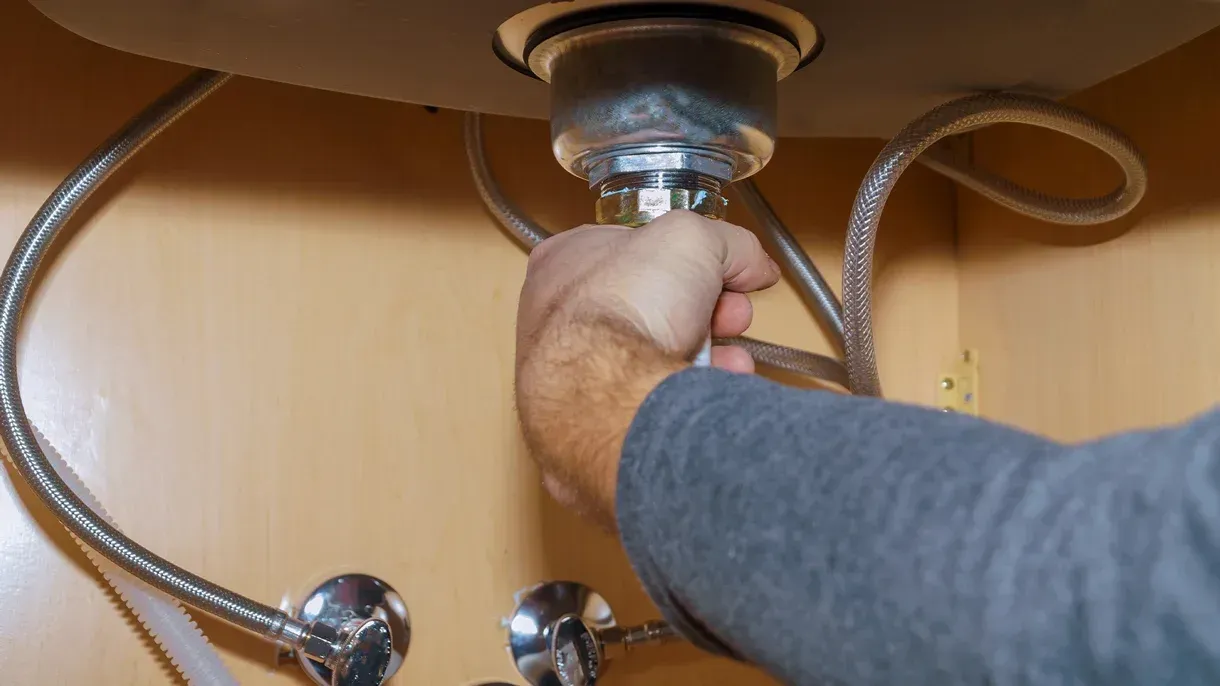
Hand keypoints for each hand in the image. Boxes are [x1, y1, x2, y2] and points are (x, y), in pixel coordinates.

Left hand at [515, 210, 779, 528]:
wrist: (606, 388)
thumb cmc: (625, 302)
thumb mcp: (692, 239)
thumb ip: (730, 245)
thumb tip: (755, 266)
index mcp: (567, 260)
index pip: (636, 248)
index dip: (688, 256)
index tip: (725, 270)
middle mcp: (564, 316)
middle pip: (657, 304)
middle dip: (709, 310)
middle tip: (732, 315)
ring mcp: (579, 370)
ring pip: (661, 353)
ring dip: (711, 353)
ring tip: (733, 357)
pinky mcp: (600, 415)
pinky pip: (656, 396)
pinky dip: (694, 391)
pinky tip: (717, 386)